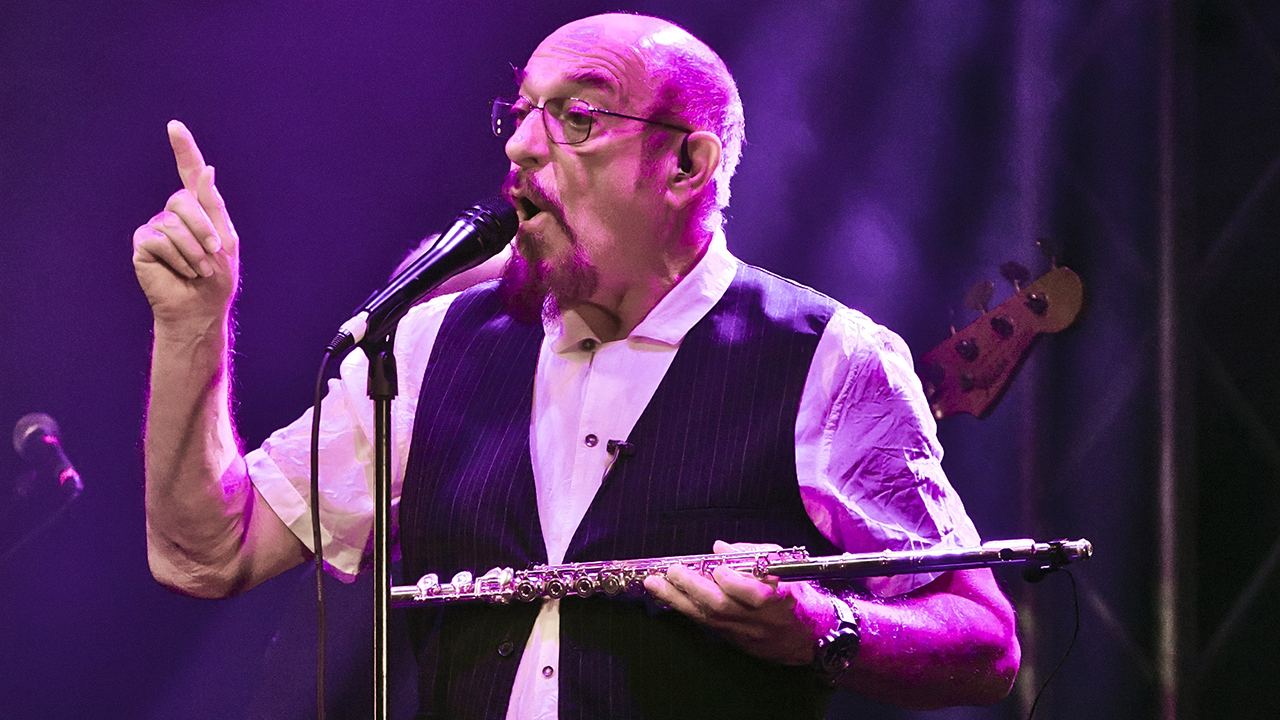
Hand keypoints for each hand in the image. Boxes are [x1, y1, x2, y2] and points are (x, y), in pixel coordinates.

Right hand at [132, 120, 239, 326]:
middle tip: (212, 256)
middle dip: (203, 230)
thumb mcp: (225, 240)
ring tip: (198, 269)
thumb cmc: (217, 277)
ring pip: (172, 223)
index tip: (175, 127)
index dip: (183, 150)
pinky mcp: (143, 244)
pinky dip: (177, 259)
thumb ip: (214, 205)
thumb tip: (207, 170)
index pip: (189, 173)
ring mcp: (156, 227)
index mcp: (199, 209)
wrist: (201, 307)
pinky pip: (158, 240)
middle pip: (183, 200)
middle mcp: (174, 213)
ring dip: (193, 251)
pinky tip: (180, 272)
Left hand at [643, 540, 836, 665]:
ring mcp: (743, 632)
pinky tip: (666, 596)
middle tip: (672, 572)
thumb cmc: (796, 595)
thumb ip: (754, 555)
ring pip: (706, 617)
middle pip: (722, 607)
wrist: (807, 637)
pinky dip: (684, 608)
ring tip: (655, 584)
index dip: (734, 582)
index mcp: (780, 599)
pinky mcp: (731, 639)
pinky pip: (703, 623)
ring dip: (677, 599)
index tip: (717, 567)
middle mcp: (758, 619)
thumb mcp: (785, 567)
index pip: (754, 595)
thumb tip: (720, 547)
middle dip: (693, 588)